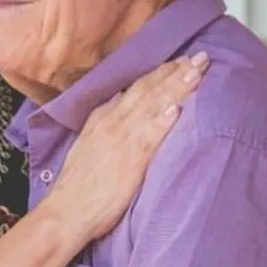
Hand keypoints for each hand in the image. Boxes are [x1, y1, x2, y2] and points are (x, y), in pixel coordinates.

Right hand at [40, 52, 209, 241]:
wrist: (66, 210)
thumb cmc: (80, 184)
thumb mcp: (88, 143)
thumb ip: (105, 123)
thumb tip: (121, 102)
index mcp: (103, 117)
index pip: (135, 88)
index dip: (159, 73)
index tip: (180, 62)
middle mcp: (112, 121)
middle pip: (148, 90)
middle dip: (174, 71)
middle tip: (200, 56)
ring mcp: (121, 138)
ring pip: (152, 104)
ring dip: (176, 86)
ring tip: (197, 70)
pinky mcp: (130, 159)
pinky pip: (150, 134)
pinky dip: (163, 119)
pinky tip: (178, 107)